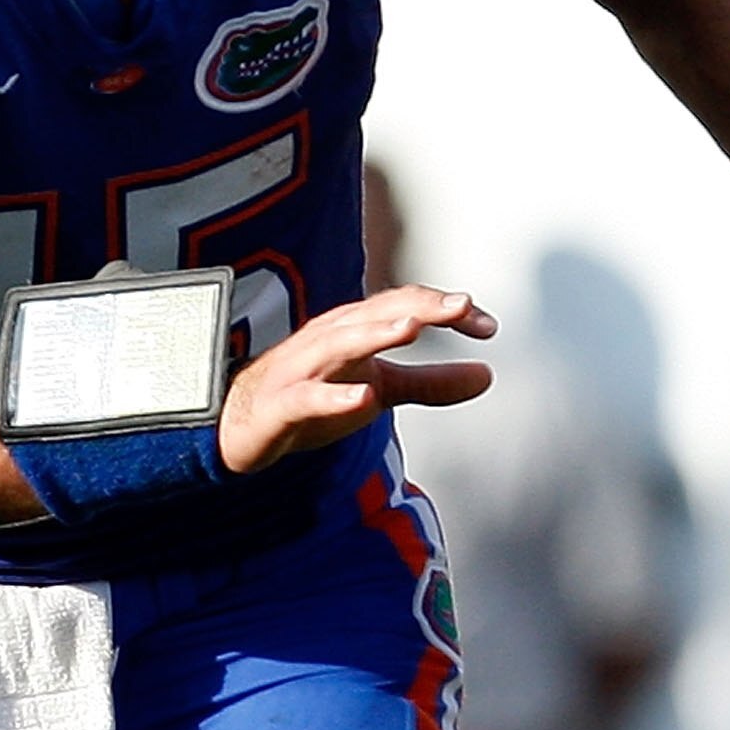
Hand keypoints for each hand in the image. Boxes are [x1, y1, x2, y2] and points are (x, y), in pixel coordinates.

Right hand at [219, 284, 495, 475]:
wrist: (241, 423)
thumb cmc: (312, 394)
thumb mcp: (381, 389)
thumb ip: (430, 383)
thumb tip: (487, 375)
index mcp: (355, 329)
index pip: (405, 307)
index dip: (446, 311)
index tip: (488, 326)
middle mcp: (329, 338)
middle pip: (376, 314)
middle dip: (419, 307)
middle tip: (460, 306)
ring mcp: (302, 369)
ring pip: (340, 344)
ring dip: (376, 334)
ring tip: (412, 329)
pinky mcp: (281, 405)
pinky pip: (308, 398)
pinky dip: (335, 397)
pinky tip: (364, 398)